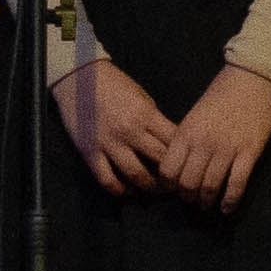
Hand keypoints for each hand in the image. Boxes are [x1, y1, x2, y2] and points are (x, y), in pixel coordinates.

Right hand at [60, 58, 180, 195]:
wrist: (80, 78)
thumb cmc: (115, 86)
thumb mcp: (143, 98)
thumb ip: (155, 121)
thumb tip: (170, 143)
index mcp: (146, 115)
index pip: (174, 142)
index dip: (186, 156)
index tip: (189, 165)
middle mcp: (130, 131)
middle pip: (160, 161)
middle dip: (172, 176)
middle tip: (176, 184)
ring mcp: (109, 143)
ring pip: (136, 174)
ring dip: (149, 188)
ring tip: (154, 192)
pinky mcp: (91, 152)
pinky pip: (107, 179)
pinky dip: (119, 190)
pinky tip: (127, 192)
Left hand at [159, 61, 270, 213]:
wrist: (251, 80)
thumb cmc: (220, 96)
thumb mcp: (194, 115)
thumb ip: (184, 139)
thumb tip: (178, 165)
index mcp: (186, 133)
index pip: (168, 170)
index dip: (168, 185)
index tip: (173, 188)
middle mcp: (203, 143)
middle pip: (188, 182)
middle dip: (187, 197)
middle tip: (191, 199)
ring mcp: (227, 149)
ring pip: (210, 186)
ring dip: (206, 200)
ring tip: (206, 204)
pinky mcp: (249, 152)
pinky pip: (237, 184)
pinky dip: (230, 201)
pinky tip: (227, 208)